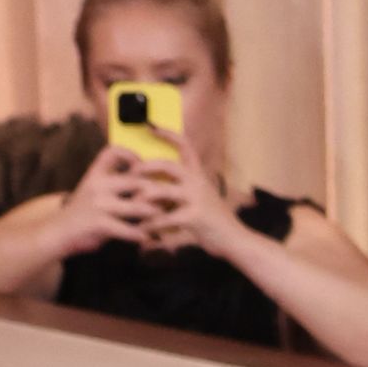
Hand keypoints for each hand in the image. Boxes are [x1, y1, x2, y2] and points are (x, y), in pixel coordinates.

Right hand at [53, 139, 159, 255]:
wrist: (57, 233)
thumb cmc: (81, 213)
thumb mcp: (93, 191)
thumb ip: (112, 185)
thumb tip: (141, 182)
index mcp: (95, 174)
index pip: (112, 151)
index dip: (131, 155)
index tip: (142, 168)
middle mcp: (97, 185)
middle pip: (135, 181)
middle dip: (154, 191)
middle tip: (167, 200)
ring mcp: (99, 204)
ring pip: (137, 206)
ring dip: (153, 214)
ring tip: (162, 219)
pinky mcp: (100, 224)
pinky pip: (128, 230)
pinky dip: (141, 235)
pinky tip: (147, 239)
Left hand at [125, 124, 238, 256]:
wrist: (236, 240)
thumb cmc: (215, 222)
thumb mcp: (202, 199)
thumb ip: (184, 190)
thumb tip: (158, 187)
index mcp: (199, 175)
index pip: (184, 145)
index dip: (167, 134)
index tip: (150, 126)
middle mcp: (198, 183)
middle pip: (167, 165)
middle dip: (145, 167)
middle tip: (131, 172)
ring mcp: (196, 199)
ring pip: (161, 190)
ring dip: (143, 196)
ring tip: (132, 203)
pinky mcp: (194, 217)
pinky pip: (166, 218)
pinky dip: (152, 224)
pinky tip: (143, 228)